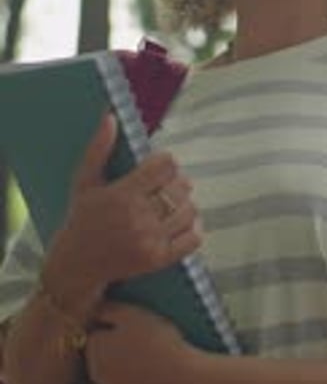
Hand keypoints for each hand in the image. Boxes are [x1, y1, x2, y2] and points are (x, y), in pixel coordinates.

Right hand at [43, 115, 201, 313]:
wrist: (76, 266)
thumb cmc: (82, 219)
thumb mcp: (84, 182)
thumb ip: (98, 149)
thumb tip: (111, 117)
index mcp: (123, 194)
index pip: (166, 165)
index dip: (166, 161)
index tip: (158, 166)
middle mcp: (139, 217)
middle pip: (181, 186)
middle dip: (176, 181)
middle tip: (165, 185)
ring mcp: (150, 240)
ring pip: (190, 210)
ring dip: (185, 203)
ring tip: (172, 203)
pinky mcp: (159, 259)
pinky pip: (193, 239)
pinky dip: (193, 228)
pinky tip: (179, 223)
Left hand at [86, 301, 197, 383]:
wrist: (180, 376)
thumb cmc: (154, 341)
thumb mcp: (130, 313)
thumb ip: (107, 309)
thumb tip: (94, 309)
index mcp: (93, 348)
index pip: (93, 329)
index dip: (110, 321)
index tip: (128, 321)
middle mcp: (94, 370)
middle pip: (99, 348)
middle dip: (111, 339)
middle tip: (137, 332)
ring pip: (110, 363)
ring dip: (120, 355)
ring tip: (144, 346)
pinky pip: (121, 377)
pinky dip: (129, 369)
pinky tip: (147, 362)